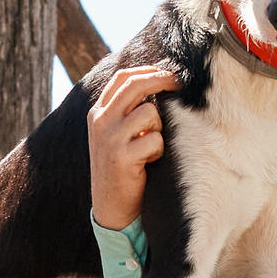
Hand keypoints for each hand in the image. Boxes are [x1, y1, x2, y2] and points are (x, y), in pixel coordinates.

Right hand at [83, 59, 179, 233]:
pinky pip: (155, 140)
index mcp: (98, 113)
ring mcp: (110, 138)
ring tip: (151, 146)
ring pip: (150, 113)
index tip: (167, 73)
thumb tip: (160, 81)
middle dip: (161, 80)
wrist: (111, 207)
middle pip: (135, 86)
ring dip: (159, 129)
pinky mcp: (122, 157)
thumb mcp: (118, 134)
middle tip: (178, 83)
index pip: (122, 78)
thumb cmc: (123, 168)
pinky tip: (149, 163)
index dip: (148, 70)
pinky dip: (158, 151)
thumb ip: (129, 111)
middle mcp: (100, 122)